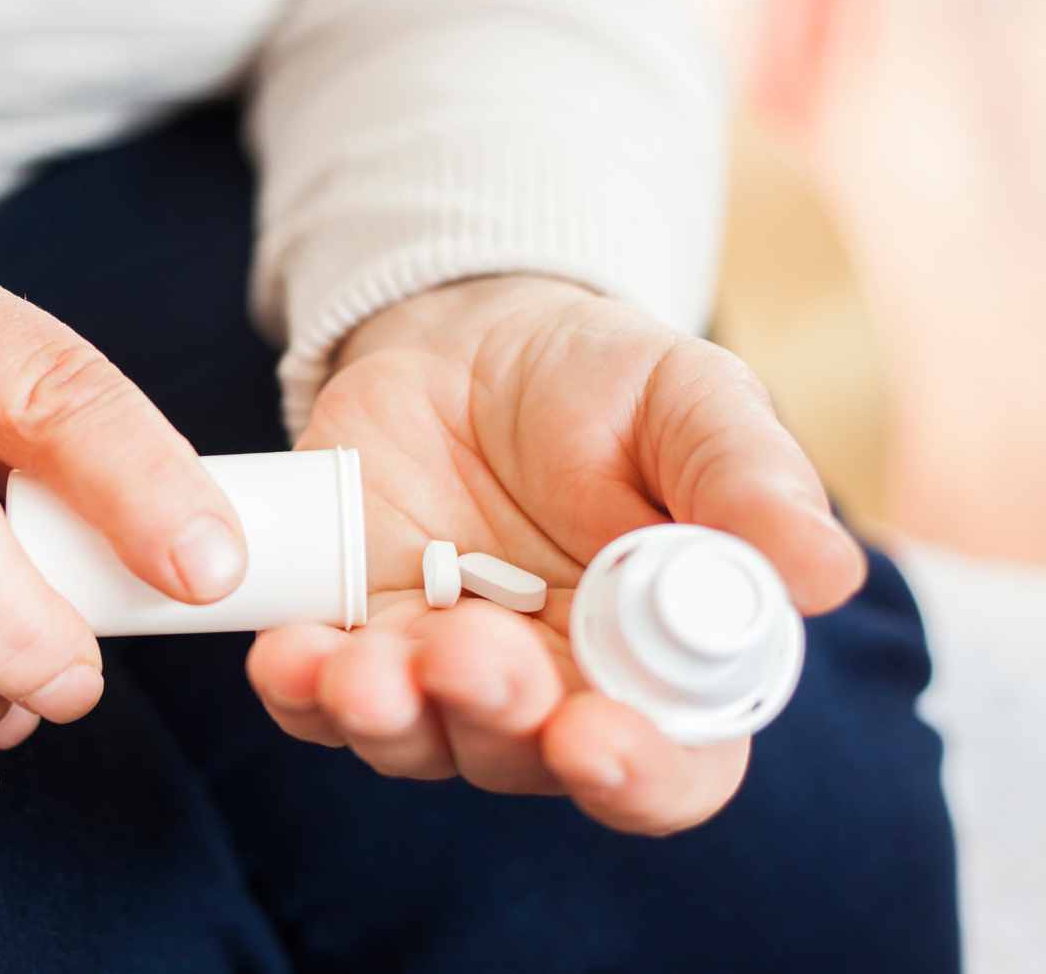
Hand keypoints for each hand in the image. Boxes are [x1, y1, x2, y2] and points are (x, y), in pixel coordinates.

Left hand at [247, 276, 864, 833]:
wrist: (468, 338)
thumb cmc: (603, 383)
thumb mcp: (690, 403)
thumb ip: (745, 486)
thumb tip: (824, 576)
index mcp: (662, 663)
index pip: (670, 766)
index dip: (639, 774)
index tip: (595, 741)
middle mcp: (554, 691)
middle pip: (527, 759)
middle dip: (496, 718)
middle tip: (472, 656)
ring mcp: (443, 674)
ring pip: (416, 739)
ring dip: (389, 715)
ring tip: (365, 666)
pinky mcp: (351, 638)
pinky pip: (318, 696)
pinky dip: (300, 688)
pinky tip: (287, 655)